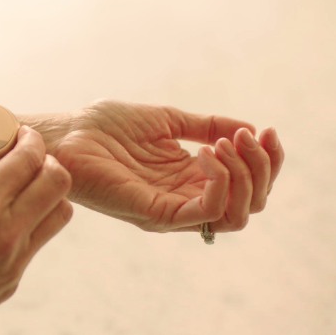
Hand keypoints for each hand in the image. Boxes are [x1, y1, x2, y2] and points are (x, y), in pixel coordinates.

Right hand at [0, 125, 72, 334]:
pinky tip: (8, 216)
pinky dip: (36, 218)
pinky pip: (41, 238)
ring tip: (24, 186)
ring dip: (49, 191)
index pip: (29, 160)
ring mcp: (15, 259)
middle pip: (58, 181)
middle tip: (27, 156)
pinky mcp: (14, 278)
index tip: (21, 134)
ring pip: (61, 212)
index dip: (31, 139)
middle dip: (47, 160)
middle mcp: (6, 232)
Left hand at [45, 99, 283, 232]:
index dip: (267, 160)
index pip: (248, 185)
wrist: (68, 133)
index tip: (264, 130)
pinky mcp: (154, 214)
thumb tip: (250, 128)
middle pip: (251, 204)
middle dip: (263, 168)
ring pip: (236, 214)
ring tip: (225, 143)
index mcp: (189, 178)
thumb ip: (206, 126)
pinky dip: (219, 182)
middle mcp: (185, 198)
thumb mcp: (167, 120)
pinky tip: (206, 152)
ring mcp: (171, 210)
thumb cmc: (106, 127)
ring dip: (245, 175)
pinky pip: (205, 213)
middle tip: (248, 136)